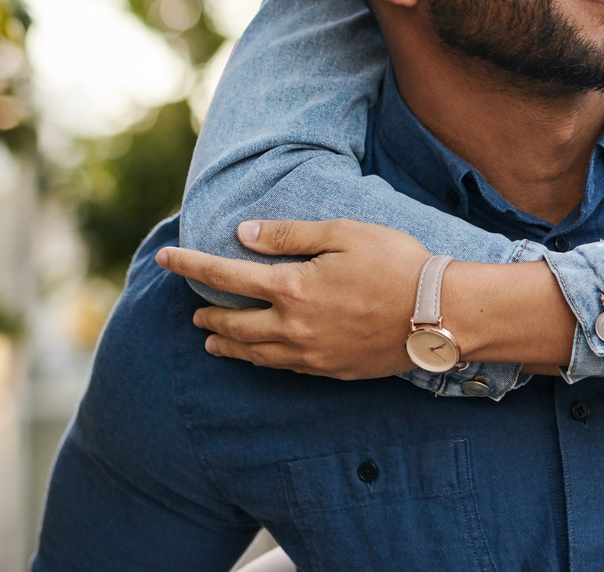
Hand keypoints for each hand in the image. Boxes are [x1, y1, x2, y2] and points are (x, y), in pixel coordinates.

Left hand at [154, 219, 430, 378]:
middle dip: (208, 315)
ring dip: (228, 344)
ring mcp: (311, 353)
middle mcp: (292, 326)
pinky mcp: (331, 370)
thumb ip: (290, 235)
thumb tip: (242, 235)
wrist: (438, 314)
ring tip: (212, 339)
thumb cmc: (395, 263)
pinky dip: (261, 360)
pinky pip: (283, 367)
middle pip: (233, 324)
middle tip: (193, 311)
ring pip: (254, 353)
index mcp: (292, 288)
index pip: (226, 276)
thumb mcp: (343, 232)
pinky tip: (261, 355)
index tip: (164, 257)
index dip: (191, 264)